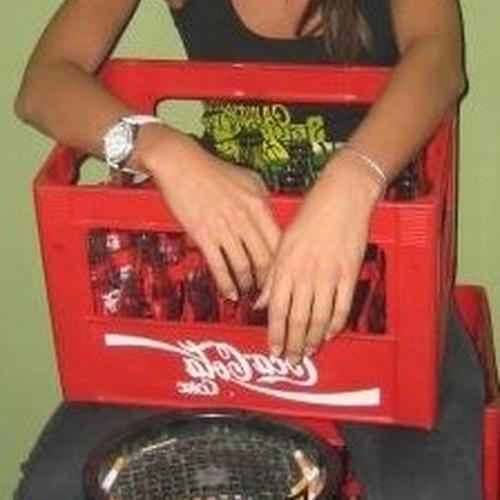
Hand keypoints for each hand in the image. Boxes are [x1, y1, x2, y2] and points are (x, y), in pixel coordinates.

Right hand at [136, 125, 280, 299]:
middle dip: (267, 280)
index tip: (282, 273)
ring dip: (247, 284)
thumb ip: (262, 202)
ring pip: (243, 266)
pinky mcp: (204, 235)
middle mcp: (244, 218)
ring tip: (248, 291)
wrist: (181, 162)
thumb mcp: (249, 180)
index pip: (279, 242)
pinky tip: (230, 292)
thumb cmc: (213, 170)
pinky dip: (226, 284)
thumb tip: (271, 222)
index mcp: (258, 204)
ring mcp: (224, 228)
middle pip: (264, 258)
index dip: (282, 263)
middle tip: (268, 290)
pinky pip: (219, 266)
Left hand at [255, 154, 382, 362]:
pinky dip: (335, 325)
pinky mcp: (349, 273)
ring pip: (319, 318)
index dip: (275, 334)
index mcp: (286, 266)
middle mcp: (306, 274)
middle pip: (298, 320)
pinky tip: (329, 334)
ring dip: (313, 340)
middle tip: (290, 361)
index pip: (277, 310)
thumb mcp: (283, 243)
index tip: (273, 350)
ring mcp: (329, 275)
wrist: (341, 197)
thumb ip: (272, 275)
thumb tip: (261, 302)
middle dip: (293, 345)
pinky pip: (342, 307)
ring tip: (309, 353)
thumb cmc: (310, 216)